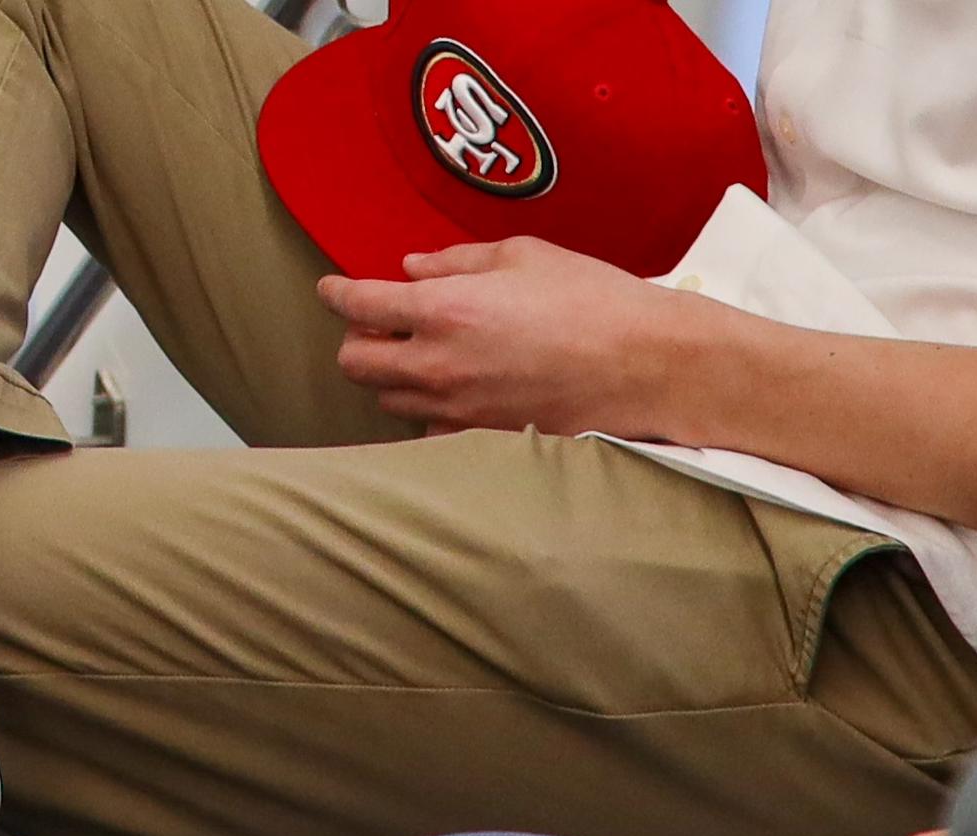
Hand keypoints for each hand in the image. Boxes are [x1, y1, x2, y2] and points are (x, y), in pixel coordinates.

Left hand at [317, 237, 696, 436]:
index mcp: (445, 309)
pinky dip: (426, 410)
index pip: (359, 305)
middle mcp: (439, 365)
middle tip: (381, 321)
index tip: (332, 288)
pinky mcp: (483, 437)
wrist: (645, 366)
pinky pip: (429, 428)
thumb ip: (457, 262)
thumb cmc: (593, 300)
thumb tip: (412, 268)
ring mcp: (458, 409)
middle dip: (358, 339)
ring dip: (390, 375)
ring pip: (388, 400)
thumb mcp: (524, 256)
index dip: (336, 293)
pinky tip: (451, 389)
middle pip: (356, 364)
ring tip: (419, 352)